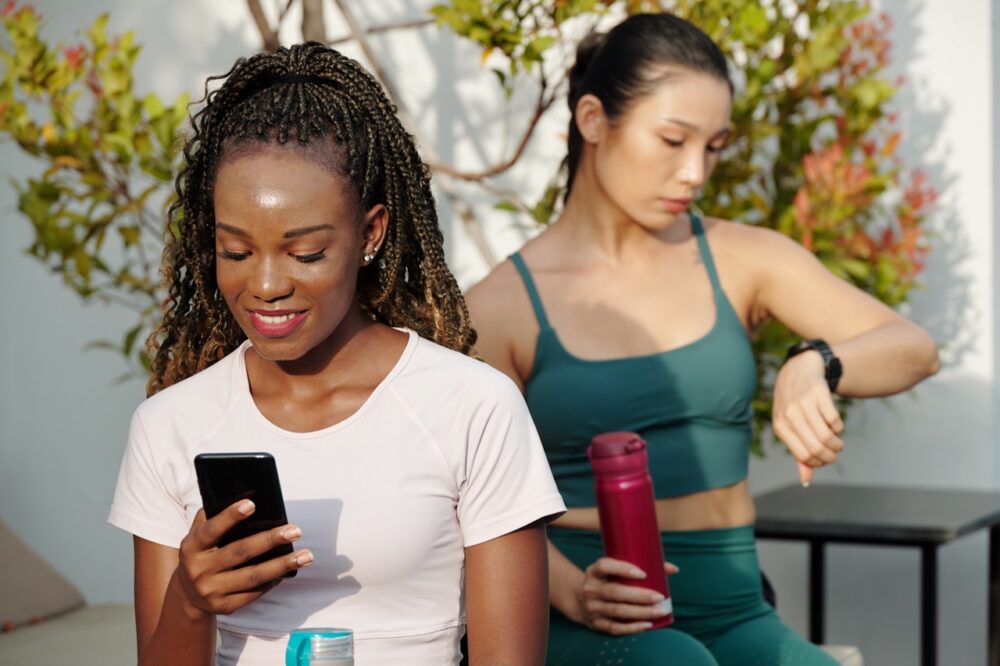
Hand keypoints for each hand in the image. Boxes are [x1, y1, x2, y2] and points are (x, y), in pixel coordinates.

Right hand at [172, 500, 311, 618]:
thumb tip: (242, 494)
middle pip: (240, 553)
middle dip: (270, 540)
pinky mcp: (224, 607)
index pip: (211, 530)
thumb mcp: (198, 536)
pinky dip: (272, 582)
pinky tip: (287, 572)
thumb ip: (212, 516)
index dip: (230, 516)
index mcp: (192, 547)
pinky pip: (253, 593)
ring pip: (253, 576)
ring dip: (282, 565)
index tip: (252, 504)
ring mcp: (211, 591)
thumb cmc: (202, 554)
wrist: (187, 595)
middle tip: (295, 530)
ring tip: (306, 556)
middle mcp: (199, 570)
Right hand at [572, 558, 676, 634]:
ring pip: (617, 611)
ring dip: (640, 613)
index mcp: (594, 571)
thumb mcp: (613, 570)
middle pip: (615, 592)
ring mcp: (592, 608)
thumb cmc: (606, 580)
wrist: (579, 600)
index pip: (604, 566)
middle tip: (659, 598)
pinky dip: (632, 628)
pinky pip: (614, 627)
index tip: (643, 573)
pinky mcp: (596, 623)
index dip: (623, 569)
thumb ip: (640, 566)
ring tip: (659, 611)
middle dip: (639, 596)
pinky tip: (647, 625)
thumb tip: (673, 569)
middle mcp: (590, 589)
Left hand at [772, 350, 844, 484]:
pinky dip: (838, 427)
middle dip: (831, 455)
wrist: (796, 371)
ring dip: (837, 443)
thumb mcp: (789, 427)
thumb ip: (798, 454)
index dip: (820, 462)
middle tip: (835, 452)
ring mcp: (803, 404)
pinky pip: (834, 419)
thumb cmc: (793, 406)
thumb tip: (806, 481)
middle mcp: (789, 415)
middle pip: (816, 447)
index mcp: (780, 427)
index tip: (826, 459)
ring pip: (826, 436)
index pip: (804, 456)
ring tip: (837, 442)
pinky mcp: (818, 393)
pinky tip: (835, 425)